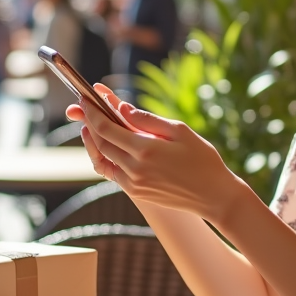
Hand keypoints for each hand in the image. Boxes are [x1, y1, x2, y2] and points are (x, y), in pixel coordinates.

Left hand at [66, 86, 247, 223]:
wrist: (213, 196)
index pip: (106, 128)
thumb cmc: (202, 159)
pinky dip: (105, 157)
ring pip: (103, 158)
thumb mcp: (179, 131)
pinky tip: (106, 145)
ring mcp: (133, 183)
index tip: (85, 99)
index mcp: (146, 149)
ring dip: (94, 141)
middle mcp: (135, 168)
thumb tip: (121, 108)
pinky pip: (111, 172)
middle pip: (101, 142)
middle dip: (89, 123)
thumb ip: (147, 120)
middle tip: (82, 108)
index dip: (92, 112)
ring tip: (90, 125)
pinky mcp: (136, 192)